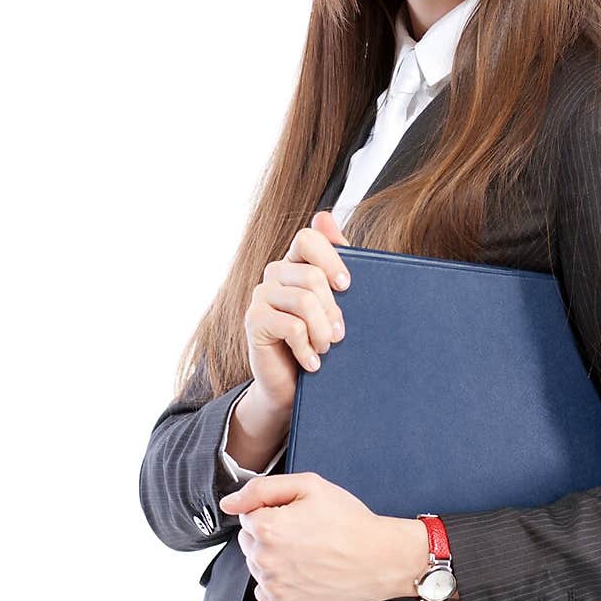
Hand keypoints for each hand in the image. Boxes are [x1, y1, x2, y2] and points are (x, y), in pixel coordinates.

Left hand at [218, 472, 425, 600]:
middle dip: (270, 534)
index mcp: (266, 527)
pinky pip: (266, 591)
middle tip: (306, 533)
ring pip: (258, 565)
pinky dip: (281, 582)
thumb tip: (229, 503)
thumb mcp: (310, 486)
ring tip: (309, 554)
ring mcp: (273, 587)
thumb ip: (262, 489)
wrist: (381, 559)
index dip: (274, 511)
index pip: (248, 515)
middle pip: (249, 541)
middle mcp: (264, 559)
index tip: (299, 516)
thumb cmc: (350, 522)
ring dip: (275, 558)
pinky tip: (305, 573)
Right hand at [244, 211, 351, 412]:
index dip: (331, 258)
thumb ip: (335, 263)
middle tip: (339, 335)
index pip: (308, 239)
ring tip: (326, 349)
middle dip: (333, 310)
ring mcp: (261, 296)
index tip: (347, 286)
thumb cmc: (318, 340)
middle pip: (312, 276)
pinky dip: (308, 350)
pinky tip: (311, 363)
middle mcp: (275, 274)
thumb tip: (324, 215)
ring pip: (304, 302)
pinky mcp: (253, 321)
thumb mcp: (334, 303)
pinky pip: (291, 327)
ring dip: (323, 332)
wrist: (293, 385)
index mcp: (296, 264)